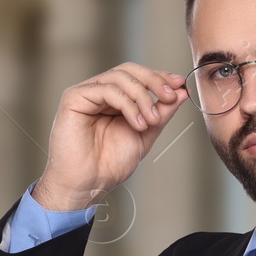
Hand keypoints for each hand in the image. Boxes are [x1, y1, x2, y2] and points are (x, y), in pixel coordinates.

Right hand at [32, 62, 190, 209]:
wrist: (88, 184)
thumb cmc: (109, 165)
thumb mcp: (145, 135)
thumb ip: (161, 113)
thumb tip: (181, 92)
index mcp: (114, 100)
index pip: (137, 77)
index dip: (159, 77)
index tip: (180, 84)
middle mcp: (99, 93)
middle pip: (129, 70)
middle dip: (154, 81)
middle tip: (170, 96)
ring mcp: (86, 94)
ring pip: (119, 78)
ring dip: (142, 97)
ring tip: (151, 120)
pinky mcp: (74, 98)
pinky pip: (107, 90)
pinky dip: (127, 104)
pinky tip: (137, 123)